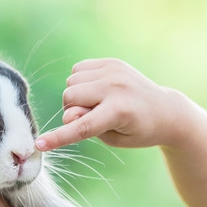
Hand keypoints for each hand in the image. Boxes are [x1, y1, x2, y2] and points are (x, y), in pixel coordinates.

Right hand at [34, 58, 188, 151]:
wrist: (166, 110)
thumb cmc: (139, 130)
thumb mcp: (115, 138)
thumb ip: (88, 127)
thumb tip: (67, 112)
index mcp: (119, 112)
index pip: (81, 127)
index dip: (58, 138)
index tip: (39, 145)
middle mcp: (115, 87)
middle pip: (69, 97)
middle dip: (72, 110)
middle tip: (92, 117)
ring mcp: (114, 70)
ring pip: (71, 82)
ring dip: (77, 96)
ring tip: (97, 103)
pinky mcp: (112, 62)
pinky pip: (78, 70)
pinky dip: (81, 82)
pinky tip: (98, 90)